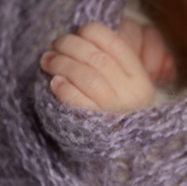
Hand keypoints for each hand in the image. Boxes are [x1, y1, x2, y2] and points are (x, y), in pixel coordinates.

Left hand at [40, 19, 175, 113]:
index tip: (75, 35)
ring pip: (87, 75)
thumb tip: (77, 36)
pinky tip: (55, 83)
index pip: (113, 41)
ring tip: (47, 62)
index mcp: (139, 76)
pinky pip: (77, 100)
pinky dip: (63, 87)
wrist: (119, 152)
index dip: (88, 32)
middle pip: (96, 56)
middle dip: (68, 46)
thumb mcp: (121, 83)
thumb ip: (106, 60)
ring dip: (61, 64)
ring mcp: (115, 109)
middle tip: (53, 47)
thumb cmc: (113, 109)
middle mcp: (131, 92)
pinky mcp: (95, 124)